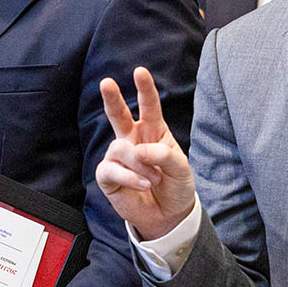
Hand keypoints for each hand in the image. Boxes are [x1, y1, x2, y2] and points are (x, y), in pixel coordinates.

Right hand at [95, 67, 196, 242]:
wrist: (169, 215)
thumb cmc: (176, 187)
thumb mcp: (181, 169)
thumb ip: (163, 154)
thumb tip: (138, 150)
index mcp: (153, 132)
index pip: (148, 106)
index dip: (144, 88)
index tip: (140, 71)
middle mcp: (133, 140)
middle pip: (119, 115)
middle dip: (112, 98)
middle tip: (106, 83)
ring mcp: (119, 158)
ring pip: (120, 149)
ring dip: (139, 165)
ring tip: (153, 180)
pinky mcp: (109, 176)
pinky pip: (111, 170)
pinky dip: (129, 178)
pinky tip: (143, 185)